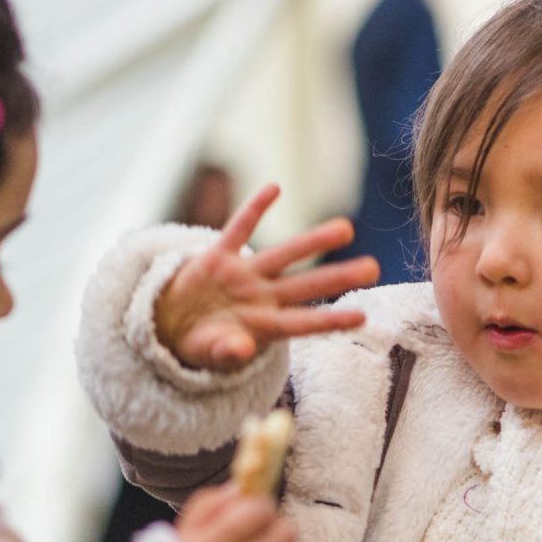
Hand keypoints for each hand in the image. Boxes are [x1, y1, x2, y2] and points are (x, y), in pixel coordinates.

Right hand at [157, 184, 380, 371]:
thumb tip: (243, 349)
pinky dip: (254, 208)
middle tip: (374, 268)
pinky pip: (238, 228)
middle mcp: (261, 297)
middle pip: (305, 285)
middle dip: (338, 277)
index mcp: (263, 326)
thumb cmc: (199, 344)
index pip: (303, 323)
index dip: (331, 320)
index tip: (362, 317)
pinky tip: (275, 187)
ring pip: (283, 254)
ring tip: (346, 229)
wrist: (168, 324)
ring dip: (313, 241)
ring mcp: (242, 275)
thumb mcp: (209, 354)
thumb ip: (227, 352)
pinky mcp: (217, 257)